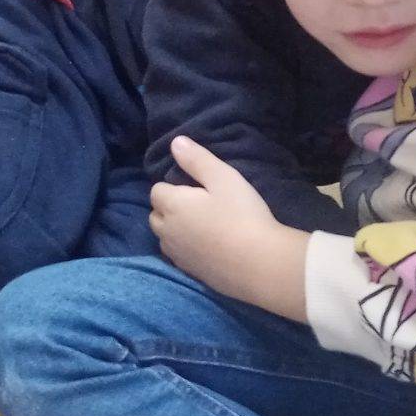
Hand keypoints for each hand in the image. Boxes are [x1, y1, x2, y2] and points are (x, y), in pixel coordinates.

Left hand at [151, 138, 310, 321]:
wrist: (259, 264)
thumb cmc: (242, 214)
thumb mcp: (224, 178)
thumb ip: (197, 159)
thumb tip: (175, 143)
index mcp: (173, 205)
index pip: (157, 190)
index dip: (173, 186)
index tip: (195, 188)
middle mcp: (167, 231)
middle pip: (155, 215)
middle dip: (168, 208)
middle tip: (198, 205)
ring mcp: (177, 255)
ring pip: (164, 237)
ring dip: (174, 229)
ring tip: (201, 225)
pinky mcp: (189, 272)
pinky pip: (178, 256)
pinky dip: (185, 249)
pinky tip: (207, 247)